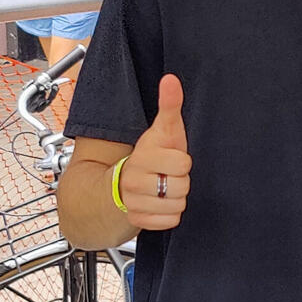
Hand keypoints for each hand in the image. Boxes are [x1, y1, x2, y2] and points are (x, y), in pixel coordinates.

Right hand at [122, 75, 189, 231]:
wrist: (118, 185)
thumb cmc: (149, 155)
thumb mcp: (162, 131)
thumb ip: (169, 106)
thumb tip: (171, 79)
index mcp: (142, 156)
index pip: (182, 162)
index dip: (181, 161)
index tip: (170, 158)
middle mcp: (134, 180)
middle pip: (182, 186)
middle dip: (179, 181)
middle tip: (166, 175)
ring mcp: (134, 202)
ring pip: (177, 205)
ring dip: (175, 199)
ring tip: (162, 189)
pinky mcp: (138, 221)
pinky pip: (170, 221)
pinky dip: (168, 216)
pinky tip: (159, 204)